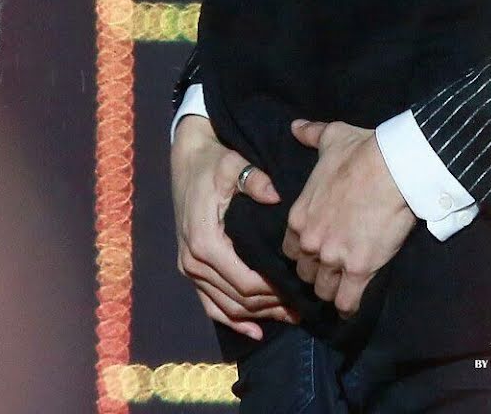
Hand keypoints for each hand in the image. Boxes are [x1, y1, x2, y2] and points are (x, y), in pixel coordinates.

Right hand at [171, 115, 295, 338]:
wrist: (187, 158)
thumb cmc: (214, 161)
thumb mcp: (234, 164)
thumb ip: (254, 180)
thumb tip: (276, 195)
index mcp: (205, 241)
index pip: (244, 281)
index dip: (273, 291)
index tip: (299, 289)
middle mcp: (193, 261)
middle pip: (237, 299)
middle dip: (271, 306)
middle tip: (303, 307)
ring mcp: (189, 268)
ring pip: (225, 307)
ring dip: (257, 316)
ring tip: (289, 315)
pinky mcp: (189, 268)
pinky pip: (209, 304)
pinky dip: (231, 320)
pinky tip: (255, 330)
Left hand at [282, 120, 416, 316]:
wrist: (394, 167)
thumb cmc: (362, 151)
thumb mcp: (331, 137)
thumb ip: (309, 135)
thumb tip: (295, 127)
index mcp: (299, 216)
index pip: (288, 250)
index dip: (301, 252)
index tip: (315, 250)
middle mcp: (311, 242)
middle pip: (305, 274)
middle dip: (316, 273)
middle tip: (331, 271)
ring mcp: (334, 258)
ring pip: (324, 291)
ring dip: (332, 291)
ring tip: (343, 289)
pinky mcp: (359, 270)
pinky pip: (347, 302)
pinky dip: (349, 307)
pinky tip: (353, 306)